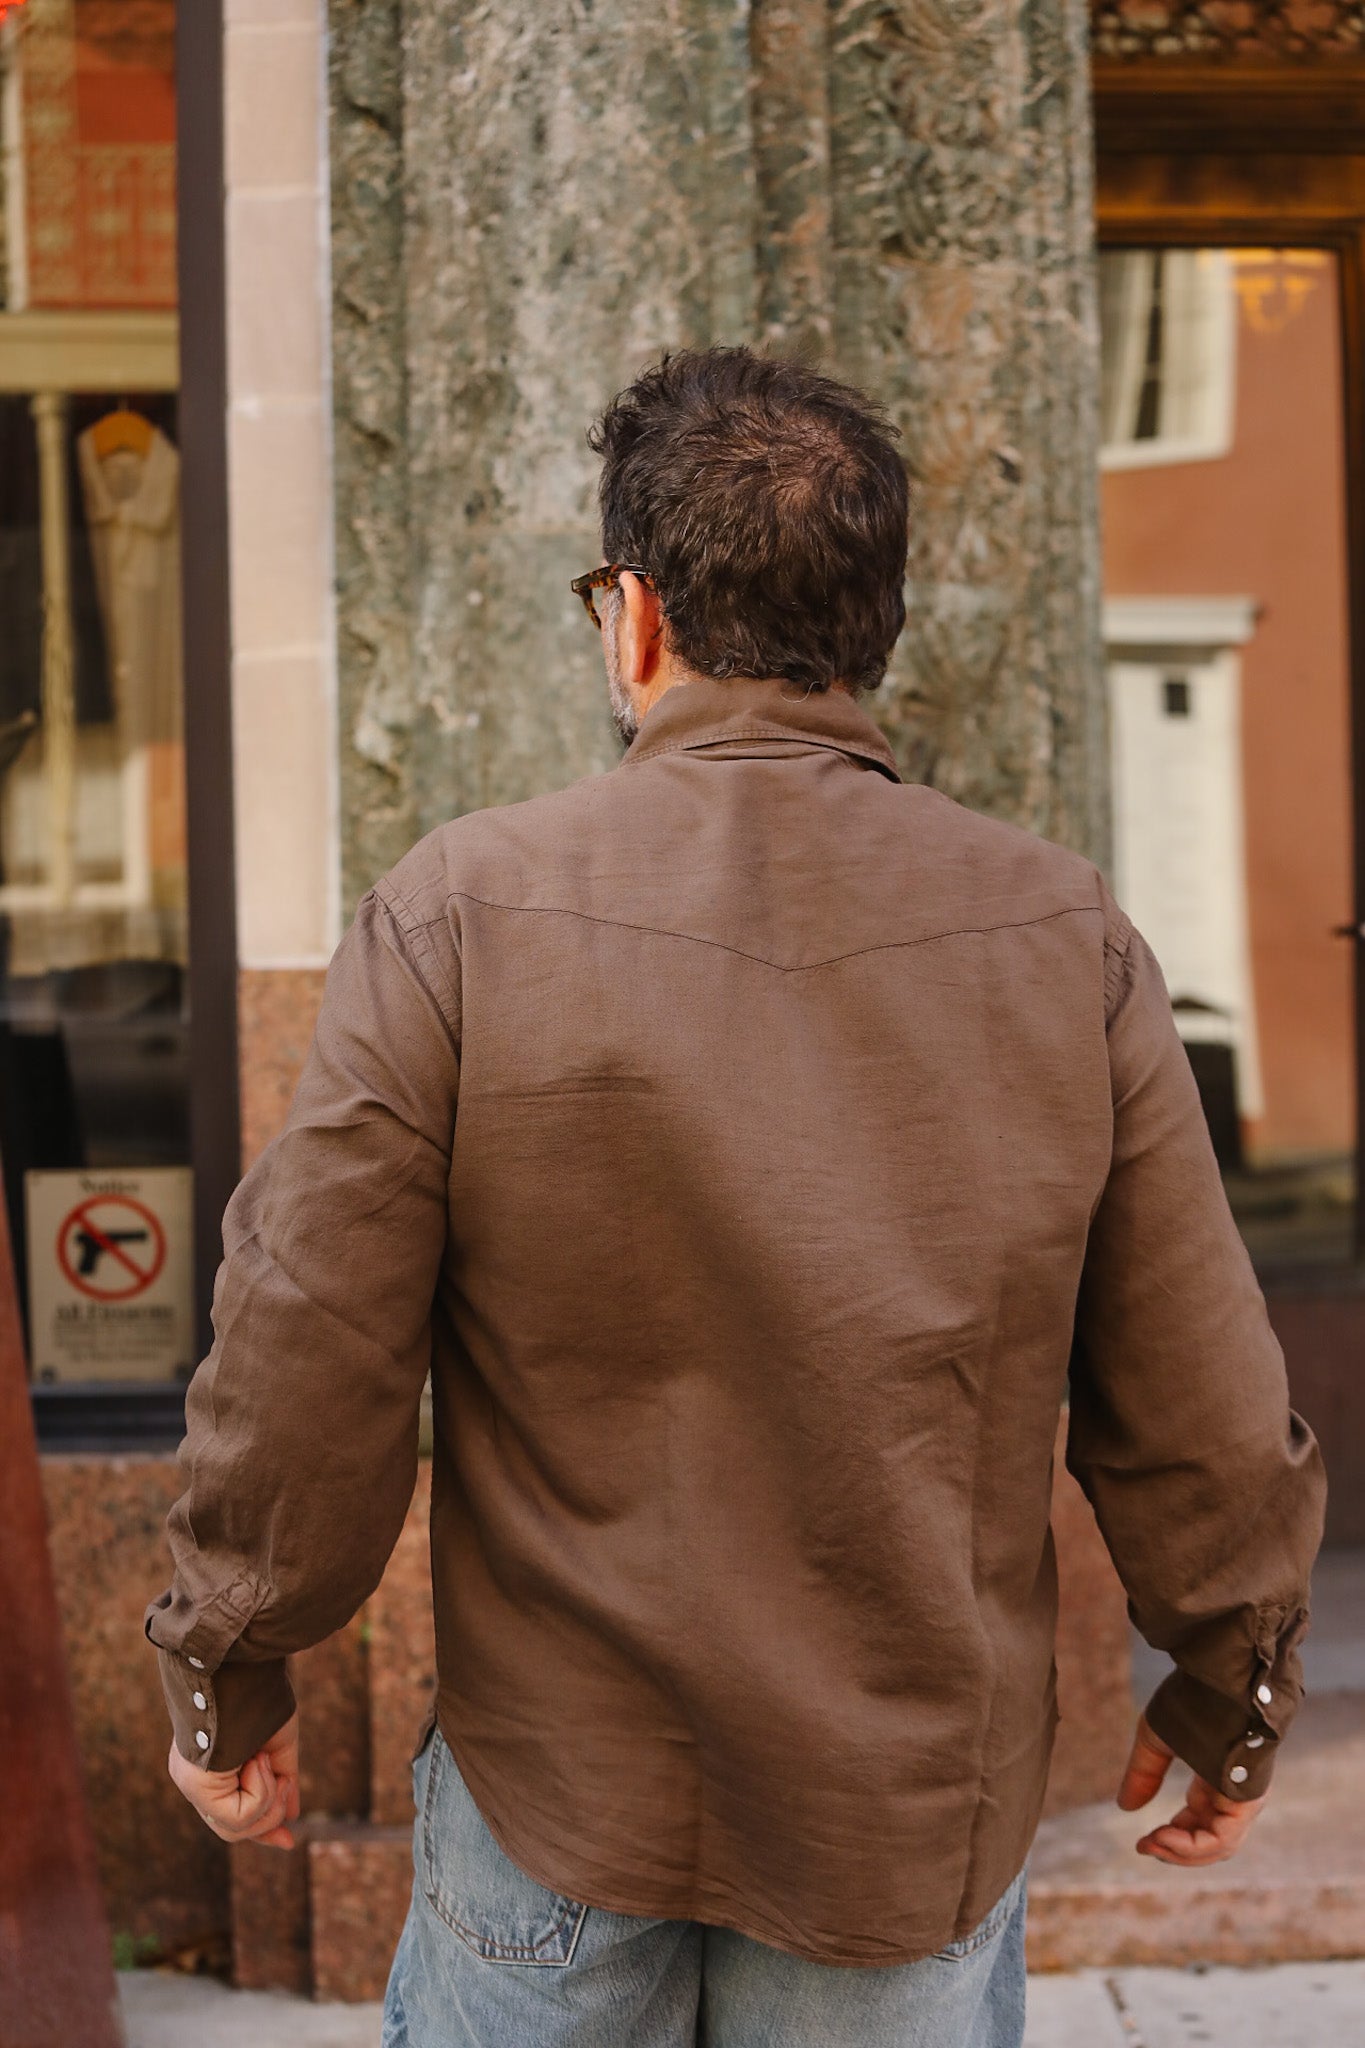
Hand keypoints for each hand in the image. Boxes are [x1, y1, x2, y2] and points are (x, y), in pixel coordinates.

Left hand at [168, 1711, 300, 1849]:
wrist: (243, 1669)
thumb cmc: (258, 1698)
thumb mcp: (275, 1748)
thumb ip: (279, 1785)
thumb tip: (292, 1817)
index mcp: (208, 1769)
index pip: (229, 1814)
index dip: (261, 1828)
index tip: (288, 1840)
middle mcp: (194, 1781)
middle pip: (233, 1828)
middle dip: (268, 1820)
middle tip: (288, 1792)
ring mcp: (192, 1786)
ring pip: (236, 1829)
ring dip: (269, 1802)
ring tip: (269, 1763)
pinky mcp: (197, 1788)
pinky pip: (239, 1817)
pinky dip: (262, 1793)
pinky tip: (258, 1760)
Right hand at [1117, 1713, 1265, 1865]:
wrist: (1220, 1678)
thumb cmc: (1192, 1699)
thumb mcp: (1157, 1739)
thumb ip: (1144, 1774)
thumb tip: (1125, 1807)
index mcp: (1215, 1782)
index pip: (1199, 1824)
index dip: (1170, 1838)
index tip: (1142, 1840)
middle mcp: (1233, 1795)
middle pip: (1210, 1842)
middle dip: (1175, 1850)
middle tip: (1145, 1846)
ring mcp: (1244, 1799)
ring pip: (1218, 1846)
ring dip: (1182, 1852)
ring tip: (1152, 1844)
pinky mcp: (1247, 1800)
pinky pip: (1222, 1838)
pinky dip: (1192, 1845)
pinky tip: (1163, 1837)